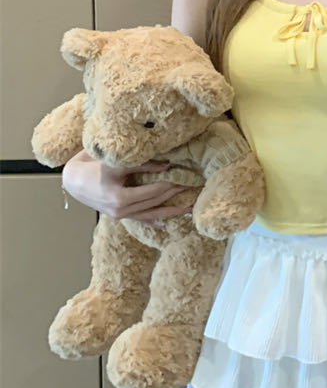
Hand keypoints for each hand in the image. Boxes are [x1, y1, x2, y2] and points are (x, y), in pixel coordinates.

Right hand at [62, 149, 193, 227]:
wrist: (72, 179)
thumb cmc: (92, 166)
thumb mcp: (116, 162)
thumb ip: (141, 164)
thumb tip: (167, 166)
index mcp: (120, 199)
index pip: (155, 191)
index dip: (173, 184)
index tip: (188, 178)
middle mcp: (121, 212)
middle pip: (155, 203)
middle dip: (175, 195)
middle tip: (194, 188)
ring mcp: (120, 215)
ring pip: (151, 214)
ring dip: (170, 212)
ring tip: (188, 210)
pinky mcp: (119, 215)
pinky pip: (140, 219)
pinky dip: (153, 221)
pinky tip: (165, 224)